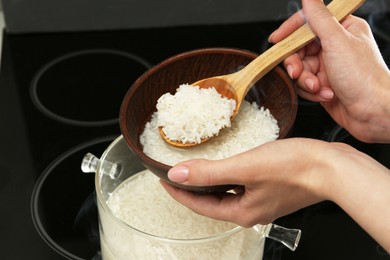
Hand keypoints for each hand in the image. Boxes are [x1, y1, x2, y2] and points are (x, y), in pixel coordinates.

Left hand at [162, 138, 334, 226]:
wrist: (332, 167)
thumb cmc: (295, 168)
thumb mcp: (245, 167)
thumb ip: (209, 173)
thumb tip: (177, 175)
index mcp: (241, 212)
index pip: (198, 205)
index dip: (178, 191)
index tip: (163, 178)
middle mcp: (249, 210)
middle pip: (210, 200)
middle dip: (191, 187)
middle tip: (175, 173)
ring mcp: (261, 200)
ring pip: (225, 192)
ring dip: (208, 181)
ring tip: (195, 167)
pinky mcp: (270, 189)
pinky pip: (239, 185)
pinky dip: (226, 176)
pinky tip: (225, 165)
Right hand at [268, 0, 389, 142]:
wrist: (373, 113)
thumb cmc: (364, 78)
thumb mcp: (337, 42)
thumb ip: (319, 19)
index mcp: (342, 30)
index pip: (308, 23)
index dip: (290, 32)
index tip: (276, 39)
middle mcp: (334, 47)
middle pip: (299, 49)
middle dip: (297, 64)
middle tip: (297, 73)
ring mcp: (328, 67)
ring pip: (299, 69)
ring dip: (305, 80)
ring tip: (318, 87)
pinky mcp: (324, 84)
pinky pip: (304, 85)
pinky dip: (311, 91)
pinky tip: (325, 95)